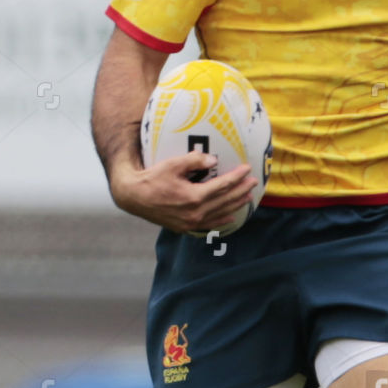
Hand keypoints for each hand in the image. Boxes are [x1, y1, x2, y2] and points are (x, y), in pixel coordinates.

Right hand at [110, 153, 256, 233]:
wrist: (133, 197)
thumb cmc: (152, 178)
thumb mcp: (172, 165)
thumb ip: (194, 161)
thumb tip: (214, 160)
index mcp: (194, 197)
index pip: (222, 186)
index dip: (236, 177)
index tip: (247, 169)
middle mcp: (195, 213)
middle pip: (225, 201)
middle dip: (241, 191)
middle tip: (254, 183)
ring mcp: (191, 223)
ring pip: (219, 214)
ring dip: (235, 206)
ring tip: (247, 198)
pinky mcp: (185, 227)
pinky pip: (208, 225)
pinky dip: (221, 221)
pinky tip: (230, 217)